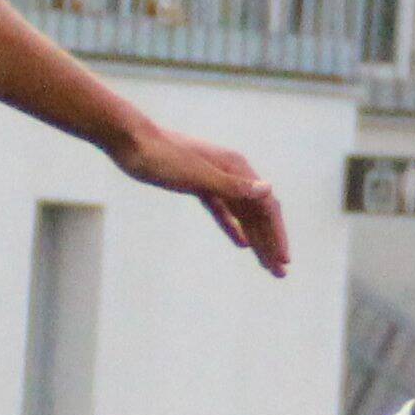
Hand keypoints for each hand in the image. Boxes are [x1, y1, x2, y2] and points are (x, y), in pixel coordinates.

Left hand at [113, 120, 287, 276]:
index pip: (266, 206)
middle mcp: (231, 173)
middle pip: (258, 214)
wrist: (130, 140)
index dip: (277, 234)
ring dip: (256, 239)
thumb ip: (233, 186)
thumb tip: (268, 190)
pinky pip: (223, 211)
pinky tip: (241, 244)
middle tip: (280, 273)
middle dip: (270, 243)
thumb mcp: (198, 174)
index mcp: (236, 168)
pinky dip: (233, 227)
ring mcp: (214, 179)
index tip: (283, 260)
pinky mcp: (198, 185)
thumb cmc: (161, 156)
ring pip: (242, 214)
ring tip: (266, 265)